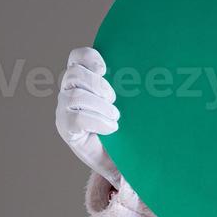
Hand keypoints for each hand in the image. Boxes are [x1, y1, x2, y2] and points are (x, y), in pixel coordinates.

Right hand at [55, 47, 123, 187]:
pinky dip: (98, 122)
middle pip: (74, 74)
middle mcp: (69, 92)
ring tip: (115, 116)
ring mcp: (64, 110)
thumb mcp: (130, 104)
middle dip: (99, 85)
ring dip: (100, 106)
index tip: (105, 68)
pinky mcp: (66, 129)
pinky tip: (111, 128)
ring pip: (75, 96)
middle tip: (114, 99)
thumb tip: (152, 66)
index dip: (89, 57)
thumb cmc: (127, 128)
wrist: (123, 160)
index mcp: (83, 80)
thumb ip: (129, 86)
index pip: (77, 58)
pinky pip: (76, 119)